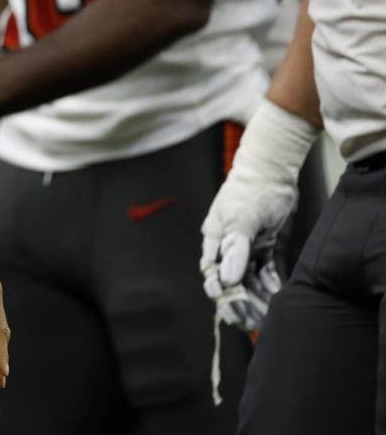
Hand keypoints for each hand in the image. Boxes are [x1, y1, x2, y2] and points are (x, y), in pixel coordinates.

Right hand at [199, 99, 317, 331]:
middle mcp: (228, 244)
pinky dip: (270, 284)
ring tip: (269, 314)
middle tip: (255, 322)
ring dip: (258, 296)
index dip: (222, 295)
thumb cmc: (252, 191)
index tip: (234, 312)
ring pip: (250, 277)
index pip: (213, 274)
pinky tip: (278, 297)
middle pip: (232, 280)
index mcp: (215, 238)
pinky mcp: (265, 244)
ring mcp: (247, 244)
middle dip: (242, 301)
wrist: (273, 169)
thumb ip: (236, 250)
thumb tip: (228, 280)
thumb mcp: (244, 219)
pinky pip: (265, 269)